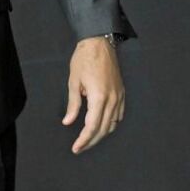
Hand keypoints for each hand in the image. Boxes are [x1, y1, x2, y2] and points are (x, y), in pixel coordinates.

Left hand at [63, 36, 125, 153]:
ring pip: (113, 124)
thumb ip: (73, 105)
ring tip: (89, 139)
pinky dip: (110, 124)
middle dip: (91, 141)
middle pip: (103, 129)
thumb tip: (68, 121)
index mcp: (99, 97)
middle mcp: (112, 99)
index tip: (76, 148)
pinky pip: (118, 115)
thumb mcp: (74, 82)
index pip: (92, 127)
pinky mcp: (121, 93)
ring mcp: (119, 96)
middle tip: (80, 147)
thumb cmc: (84, 59)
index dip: (83, 140)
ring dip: (101, 134)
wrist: (99, 43)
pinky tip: (102, 126)